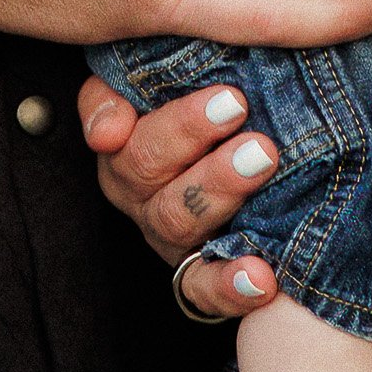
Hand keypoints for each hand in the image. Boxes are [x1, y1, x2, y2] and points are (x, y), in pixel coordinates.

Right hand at [80, 77, 276, 316]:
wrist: (256, 163)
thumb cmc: (218, 112)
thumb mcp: (176, 81)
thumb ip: (138, 82)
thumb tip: (108, 130)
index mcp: (126, 141)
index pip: (115, 123)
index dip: (138, 115)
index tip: (215, 97)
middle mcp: (140, 191)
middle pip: (146, 166)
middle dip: (191, 132)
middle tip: (239, 105)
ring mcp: (168, 236)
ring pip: (176, 218)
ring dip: (218, 189)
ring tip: (263, 158)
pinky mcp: (196, 278)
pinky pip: (202, 290)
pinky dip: (230, 286)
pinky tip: (260, 277)